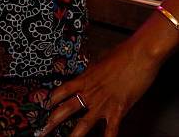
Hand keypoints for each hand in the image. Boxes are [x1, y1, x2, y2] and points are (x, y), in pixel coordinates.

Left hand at [40, 41, 159, 136]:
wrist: (138, 55)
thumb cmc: (121, 54)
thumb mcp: (101, 61)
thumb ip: (93, 69)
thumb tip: (91, 69)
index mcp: (85, 78)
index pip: (62, 90)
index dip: (52, 99)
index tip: (44, 105)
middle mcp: (90, 92)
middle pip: (67, 108)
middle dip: (54, 120)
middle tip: (43, 130)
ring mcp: (103, 103)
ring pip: (84, 123)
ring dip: (74, 135)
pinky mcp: (119, 110)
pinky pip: (111, 130)